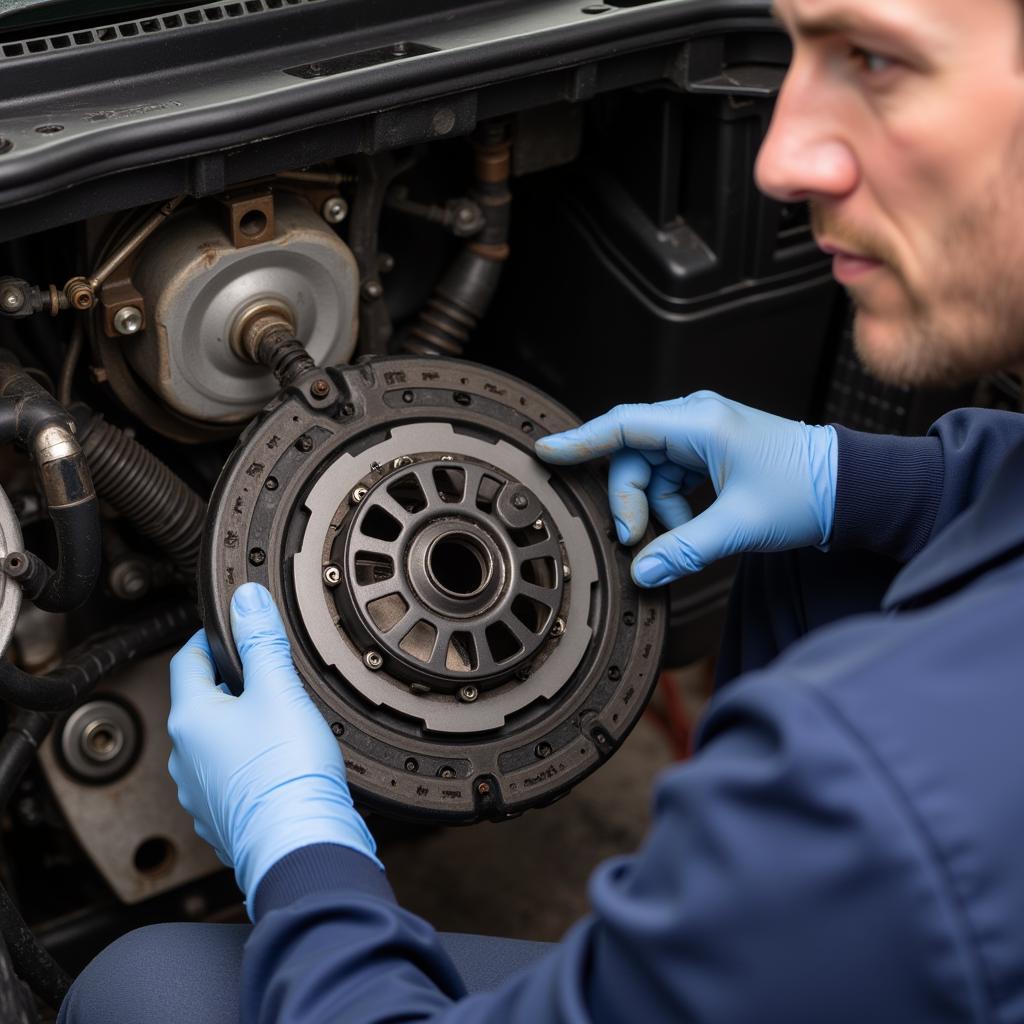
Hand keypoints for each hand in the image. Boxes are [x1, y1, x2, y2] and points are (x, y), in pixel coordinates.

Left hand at [168, 582, 378, 918]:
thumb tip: (246, 601)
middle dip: (230, 684)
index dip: (208, 638)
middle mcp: (185, 756)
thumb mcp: (279, 690)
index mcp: (191, 718)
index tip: (229, 629)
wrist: (298, 843)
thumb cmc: (285, 772)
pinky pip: (228, 779)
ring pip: (214, 743)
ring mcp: (200, 791)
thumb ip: (261, 641)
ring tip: (277, 719)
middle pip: (201, 703)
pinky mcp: (221, 817)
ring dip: (238, 726)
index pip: (187, 660)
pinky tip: (277, 763)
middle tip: (265, 673)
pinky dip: (247, 764)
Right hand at [535, 391, 836, 586]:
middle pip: (632, 453)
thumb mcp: (740, 526)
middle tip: (636, 538)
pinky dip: (669, 504)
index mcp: (701, 424)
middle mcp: (698, 420)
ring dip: (651, 505)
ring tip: (673, 537)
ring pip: (649, 468)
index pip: (624, 425)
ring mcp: (704, 434)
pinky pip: (670, 475)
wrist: (851, 487)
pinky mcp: (711, 451)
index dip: (581, 439)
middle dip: (628, 497)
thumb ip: (684, 549)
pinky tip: (685, 528)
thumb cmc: (807, 491)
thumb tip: (643, 571)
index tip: (547, 451)